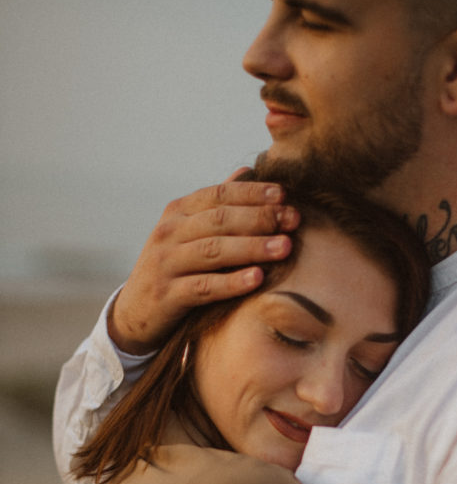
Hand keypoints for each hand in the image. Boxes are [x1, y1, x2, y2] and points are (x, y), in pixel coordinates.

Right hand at [109, 169, 300, 353]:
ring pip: (214, 250)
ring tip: (285, 247)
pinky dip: (232, 282)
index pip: (219, 194)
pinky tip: (258, 279)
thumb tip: (248, 170)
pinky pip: (204, 287)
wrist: (135, 313)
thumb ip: (217, 204)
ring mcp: (166, 263)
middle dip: (260, 218)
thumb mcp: (188, 232)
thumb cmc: (174, 268)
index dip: (253, 193)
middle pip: (220, 220)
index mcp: (178, 212)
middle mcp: (169, 232)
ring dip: (252, 247)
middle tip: (293, 220)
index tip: (284, 195)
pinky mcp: (168, 295)